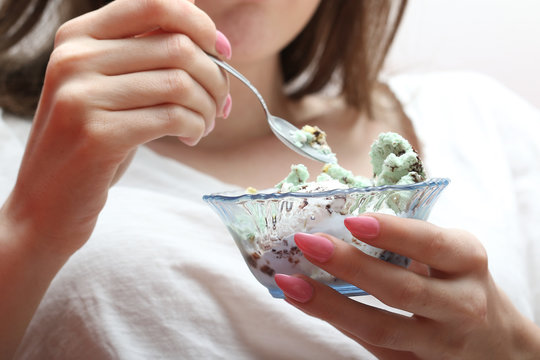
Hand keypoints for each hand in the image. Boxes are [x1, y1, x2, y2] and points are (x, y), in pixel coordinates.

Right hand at [3, 0, 229, 255]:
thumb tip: (210, 34)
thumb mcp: (109, 86)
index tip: (223, 52)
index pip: (156, 4)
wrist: (46, 202)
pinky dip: (196, 126)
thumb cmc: (92, 140)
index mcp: (79, 37)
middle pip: (177, 47)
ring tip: (205, 124)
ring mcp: (82, 97)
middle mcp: (75, 59)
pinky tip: (192, 137)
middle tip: (221, 104)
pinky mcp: (99, 135)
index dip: (201, 24)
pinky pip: (174, 117)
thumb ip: (145, 56)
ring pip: (180, 83)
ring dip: (208, 107)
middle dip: (215, 78)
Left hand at [275, 214, 539, 358]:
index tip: (352, 220)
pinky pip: (371, 345)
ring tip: (291, 282)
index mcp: (467, 262)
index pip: (431, 245)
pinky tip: (308, 303)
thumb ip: (411, 240)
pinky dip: (337, 321)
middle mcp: (460, 305)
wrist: (495, 343)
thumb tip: (343, 219)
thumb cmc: (460, 284)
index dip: (392, 232)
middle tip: (307, 243)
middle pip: (400, 289)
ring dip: (329, 304)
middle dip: (349, 266)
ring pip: (379, 326)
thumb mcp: (452, 255)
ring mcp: (438, 342)